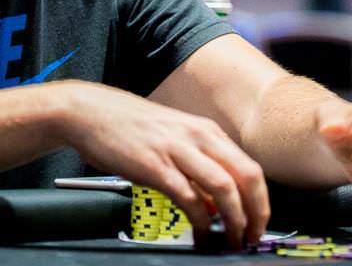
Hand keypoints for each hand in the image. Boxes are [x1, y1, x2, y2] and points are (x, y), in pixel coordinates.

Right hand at [57, 81, 269, 249]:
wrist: (91, 112)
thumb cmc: (130, 125)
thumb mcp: (174, 137)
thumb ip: (198, 164)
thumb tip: (217, 201)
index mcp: (206, 130)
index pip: (251, 168)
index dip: (261, 201)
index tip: (259, 223)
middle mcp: (198, 137)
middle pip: (247, 177)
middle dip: (256, 213)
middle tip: (252, 237)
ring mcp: (178, 150)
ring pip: (224, 188)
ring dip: (234, 220)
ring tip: (232, 241)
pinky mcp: (155, 166)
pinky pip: (189, 198)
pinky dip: (202, 221)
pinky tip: (201, 233)